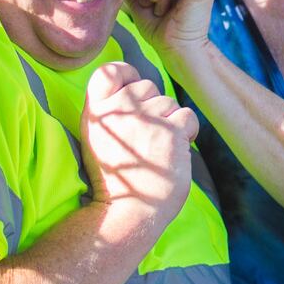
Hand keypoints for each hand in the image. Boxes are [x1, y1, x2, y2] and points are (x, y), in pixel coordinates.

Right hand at [79, 61, 197, 228]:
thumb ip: (112, 112)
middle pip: (147, 86)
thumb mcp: (98, 140)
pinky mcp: (170, 131)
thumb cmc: (117, 180)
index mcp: (96, 111)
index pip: (108, 71)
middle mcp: (119, 110)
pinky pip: (188, 116)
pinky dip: (187, 133)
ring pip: (169, 102)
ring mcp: (145, 119)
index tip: (132, 88)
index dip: (126, 73)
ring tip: (157, 151)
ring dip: (171, 124)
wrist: (128, 212)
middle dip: (153, 107)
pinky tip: (175, 152)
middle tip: (145, 140)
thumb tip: (137, 87)